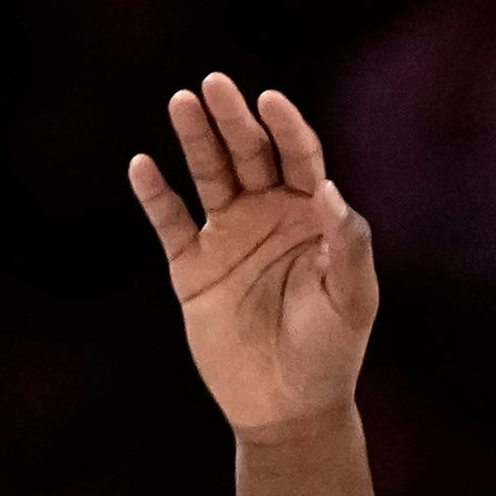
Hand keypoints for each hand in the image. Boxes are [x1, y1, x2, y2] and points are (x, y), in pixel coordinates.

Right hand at [127, 73, 380, 439]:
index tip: (270, 100)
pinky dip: (156, 195)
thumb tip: (329, 189)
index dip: (286, 127)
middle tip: (214, 85)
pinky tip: (143, 165)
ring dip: (195, 140)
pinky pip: (170, 223)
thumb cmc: (331, 353)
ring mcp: (228, 237)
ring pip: (209, 176)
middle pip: (249, 154)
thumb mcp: (352, 300)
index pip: (298, 157)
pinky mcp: (192, 267)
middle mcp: (268, 216)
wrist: (288, 409)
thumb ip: (347, 244)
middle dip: (232, 120)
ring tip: (181, 103)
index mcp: (311, 217)